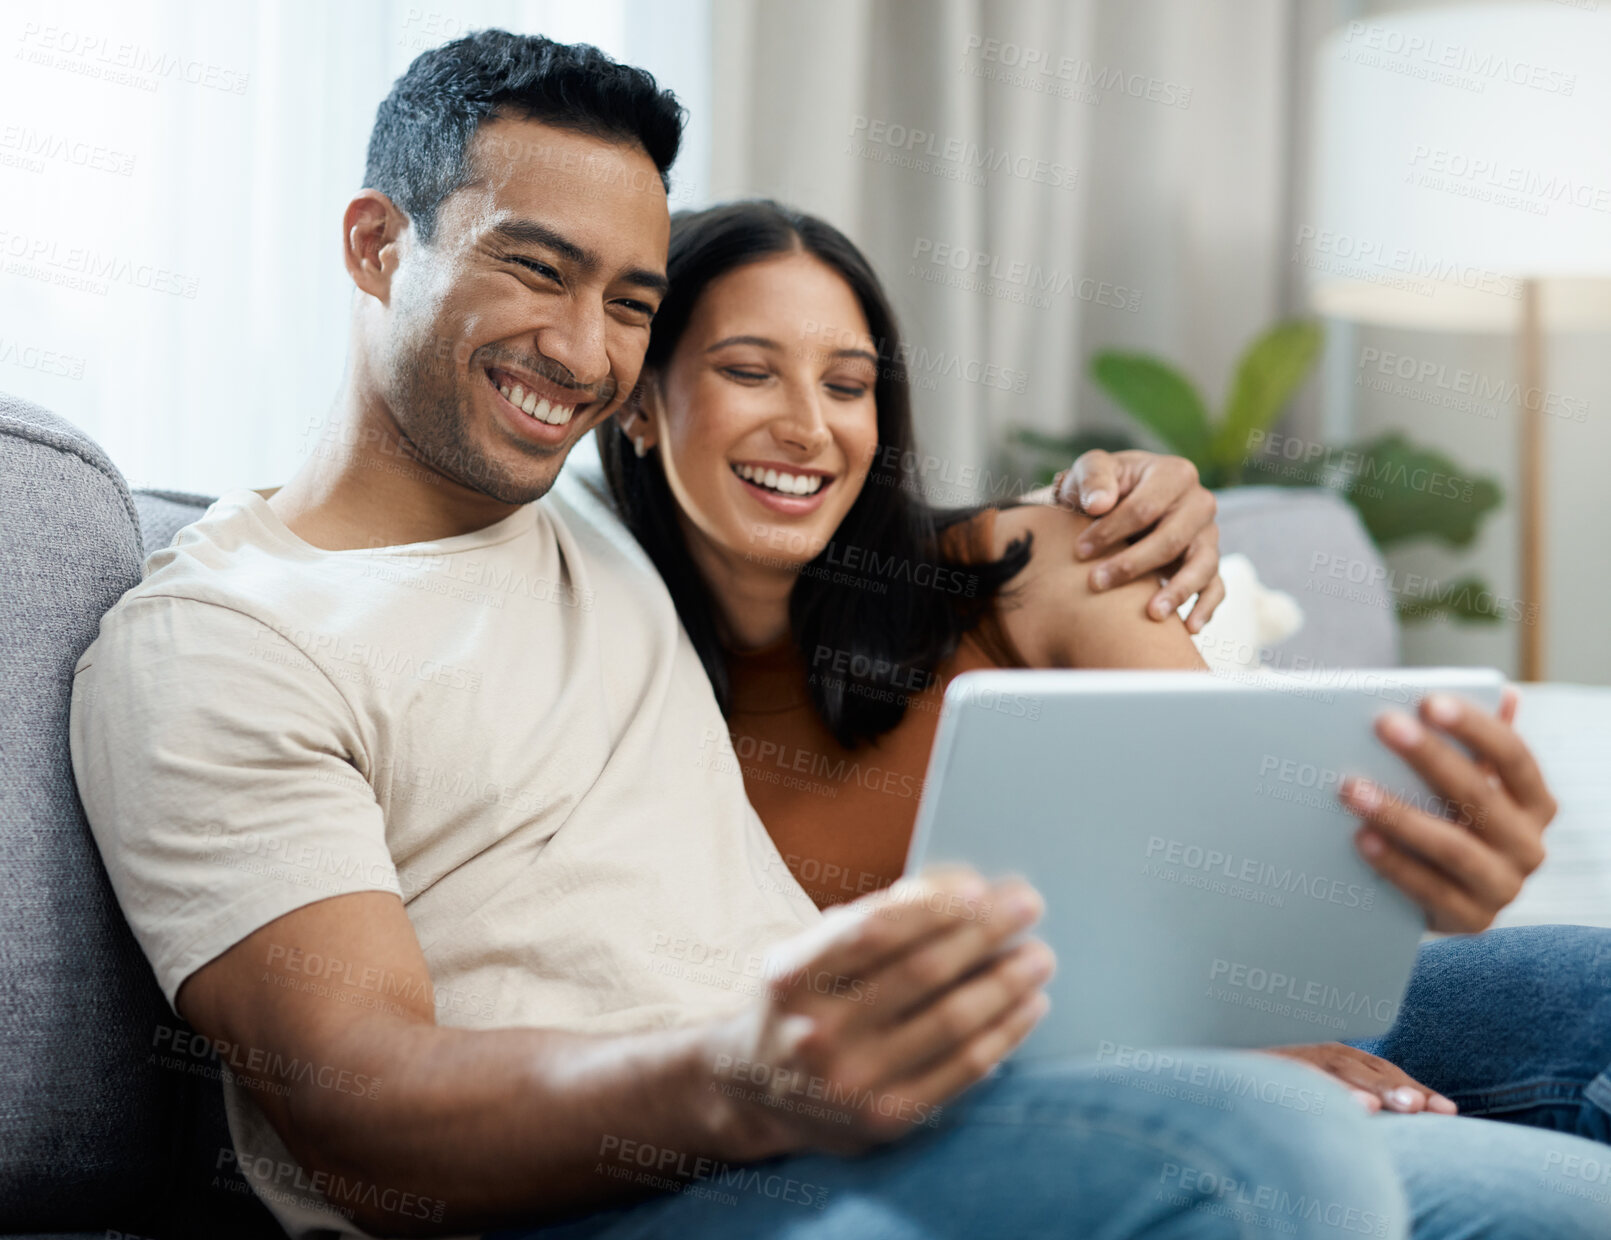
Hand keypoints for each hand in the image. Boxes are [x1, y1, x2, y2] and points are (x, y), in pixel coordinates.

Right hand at [708, 869, 1052, 1157]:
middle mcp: (819, 1032)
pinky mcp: (887, 1119)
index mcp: (794, 977)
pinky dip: (1004, 1033)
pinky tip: (1028, 1006)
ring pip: (951, 1022)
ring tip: (1039, 956)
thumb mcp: (808, 953)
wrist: (755, 1090)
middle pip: (922, 972)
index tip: (981, 887)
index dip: (934, 906)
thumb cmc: (802, 1002)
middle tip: (1029, 905)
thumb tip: (954, 890)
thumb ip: (868, 922)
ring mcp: (853, 1082)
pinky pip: (962, 1070)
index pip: (876, 929)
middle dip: (985, 933)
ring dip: (1006, 983)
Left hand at [1053, 449, 1222, 631]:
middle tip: (1096, 583)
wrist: (1116, 504)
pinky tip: (1189, 628)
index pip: (1145, 508)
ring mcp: (1208, 535)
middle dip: (1132, 564)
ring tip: (1153, 614)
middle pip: (1172, 539)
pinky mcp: (1208, 562)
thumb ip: (1093, 478)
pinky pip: (1216, 586)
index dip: (1111, 530)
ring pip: (1202, 565)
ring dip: (1178, 591)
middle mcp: (1200, 503)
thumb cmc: (1103, 488)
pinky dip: (1206, 607)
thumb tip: (1098, 504)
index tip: (1079, 551)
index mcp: (1175, 474)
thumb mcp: (1092, 470)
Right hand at [1265, 1043, 1456, 1114]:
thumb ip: (1356, 1096)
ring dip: (1361, 1088)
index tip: (1447, 1111)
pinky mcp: (1263, 1066)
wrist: (1226, 1078)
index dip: (1413, 1087)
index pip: (1382, 1071)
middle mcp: (1316, 1053)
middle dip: (1393, 1087)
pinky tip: (1351, 1108)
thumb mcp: (1318, 1086)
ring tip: (1389, 1108)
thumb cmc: (1274, 1082)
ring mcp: (1290, 1059)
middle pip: (1361, 1068)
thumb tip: (1401, 1118)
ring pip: (1332, 1071)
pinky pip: (1294, 1080)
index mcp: (1335, 1057)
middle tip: (1422, 1107)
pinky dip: (1320, 1091)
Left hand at [1341, 688, 1554, 932]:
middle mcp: (1529, 846)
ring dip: (1398, 814)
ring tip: (1350, 788)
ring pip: (1453, 847)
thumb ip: (1479, 744)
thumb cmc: (1450, 822)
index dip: (1474, 727)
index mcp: (1534, 803)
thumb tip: (1508, 693)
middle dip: (1428, 758)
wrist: (1441, 895)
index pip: (1513, 756)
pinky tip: (1359, 838)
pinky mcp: (1473, 921)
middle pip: (1479, 796)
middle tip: (1382, 725)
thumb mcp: (1468, 784)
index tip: (1427, 701)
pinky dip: (1394, 863)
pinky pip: (1430, 891)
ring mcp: (1504, 887)